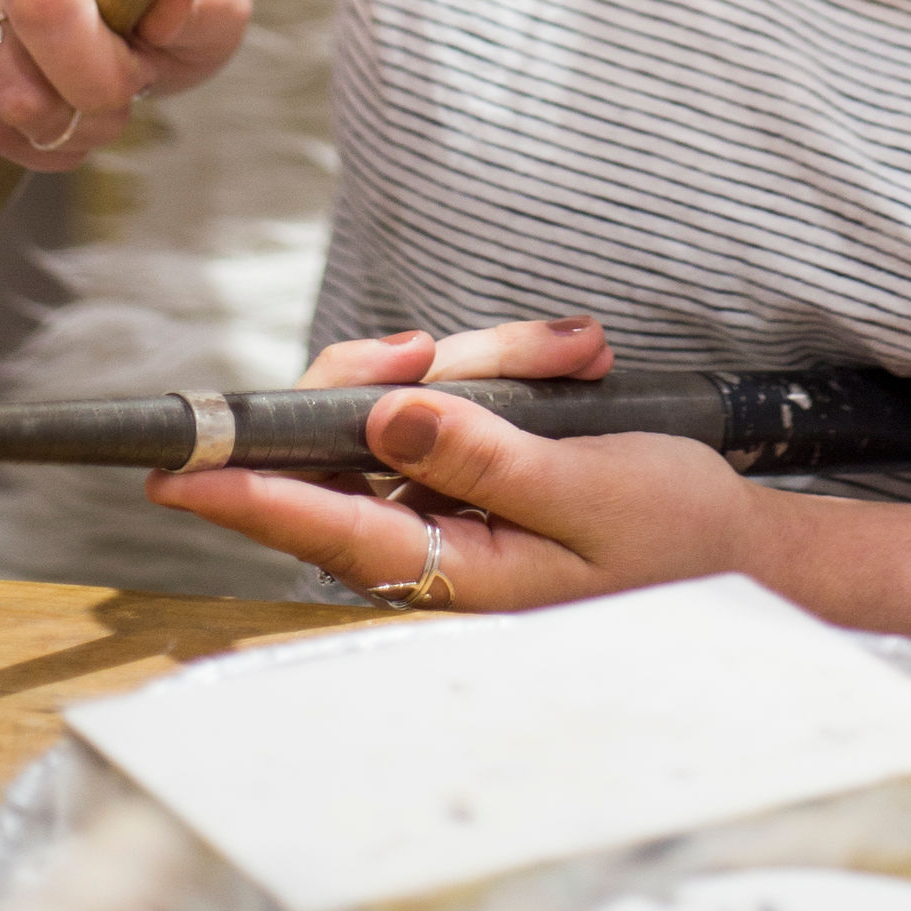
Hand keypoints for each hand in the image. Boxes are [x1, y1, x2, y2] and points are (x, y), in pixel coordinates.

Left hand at [150, 315, 767, 610]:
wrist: (738, 542)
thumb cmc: (668, 534)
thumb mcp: (585, 491)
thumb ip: (481, 458)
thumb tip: (383, 423)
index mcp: (453, 570)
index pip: (326, 526)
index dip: (245, 493)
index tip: (173, 469)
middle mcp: (430, 541)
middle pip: (350, 441)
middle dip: (407, 372)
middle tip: (453, 339)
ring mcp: (446, 502)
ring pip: (404, 402)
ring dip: (485, 360)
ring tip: (576, 355)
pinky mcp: (466, 467)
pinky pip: (448, 397)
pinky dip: (504, 366)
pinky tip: (569, 363)